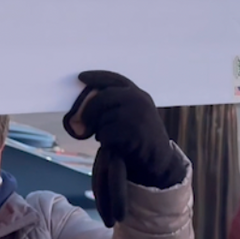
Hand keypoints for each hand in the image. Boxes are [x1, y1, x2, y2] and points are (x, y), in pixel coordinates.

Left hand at [63, 70, 184, 226]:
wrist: (159, 161)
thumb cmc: (140, 139)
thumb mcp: (133, 115)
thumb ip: (115, 105)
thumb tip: (82, 106)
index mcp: (138, 94)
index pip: (113, 79)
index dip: (96, 77)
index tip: (81, 77)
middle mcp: (139, 100)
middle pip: (102, 98)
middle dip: (88, 110)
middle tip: (81, 122)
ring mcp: (136, 115)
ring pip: (102, 118)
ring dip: (100, 130)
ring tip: (111, 138)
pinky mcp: (132, 131)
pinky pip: (105, 133)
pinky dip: (105, 141)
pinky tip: (115, 145)